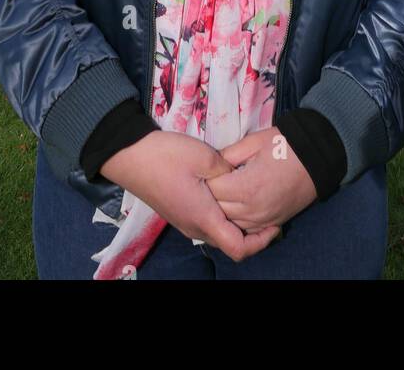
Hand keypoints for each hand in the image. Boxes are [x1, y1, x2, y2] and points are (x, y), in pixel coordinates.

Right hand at [100, 130, 281, 261]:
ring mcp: (183, 221)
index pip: (239, 248)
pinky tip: (227, 194)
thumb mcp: (205, 158)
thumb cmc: (166, 157)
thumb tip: (239, 179)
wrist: (129, 156)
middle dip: (252, 232)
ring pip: (217, 232)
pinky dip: (221, 216)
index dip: (261, 242)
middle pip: (229, 242)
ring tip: (250, 200)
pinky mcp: (177, 211)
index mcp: (204, 218)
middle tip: (267, 210)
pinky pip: (205, 222)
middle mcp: (194, 227)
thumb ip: (228, 172)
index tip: (275, 224)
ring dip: (235, 223)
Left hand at [206, 126, 318, 232]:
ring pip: (229, 223)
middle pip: (217, 210)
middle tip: (209, 180)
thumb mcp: (254, 141)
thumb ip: (229, 154)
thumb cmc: (285, 145)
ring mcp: (263, 220)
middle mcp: (253, 210)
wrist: (317, 158)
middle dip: (211, 195)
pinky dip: (237, 220)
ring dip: (222, 209)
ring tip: (222, 191)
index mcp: (247, 187)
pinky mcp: (272, 223)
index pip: (212, 191)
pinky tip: (236, 205)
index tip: (205, 169)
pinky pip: (246, 229)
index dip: (205, 178)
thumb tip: (211, 163)